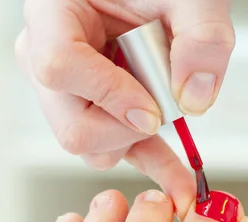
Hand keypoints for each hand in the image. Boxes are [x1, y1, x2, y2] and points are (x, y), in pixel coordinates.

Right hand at [15, 0, 234, 216]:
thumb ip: (201, 35)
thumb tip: (194, 98)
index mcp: (53, 12)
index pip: (59, 66)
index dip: (108, 95)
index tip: (152, 111)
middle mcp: (45, 54)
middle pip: (71, 125)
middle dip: (127, 128)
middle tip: (164, 107)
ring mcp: (64, 88)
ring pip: (88, 145)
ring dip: (138, 143)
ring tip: (171, 121)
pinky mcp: (90, 106)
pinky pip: (110, 148)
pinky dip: (148, 161)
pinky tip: (176, 180)